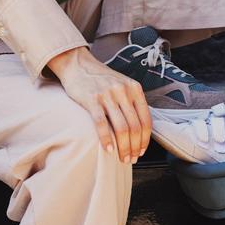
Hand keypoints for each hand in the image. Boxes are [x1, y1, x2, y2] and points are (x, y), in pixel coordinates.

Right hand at [47, 47, 151, 164]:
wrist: (78, 65)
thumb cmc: (101, 80)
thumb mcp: (123, 85)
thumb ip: (132, 102)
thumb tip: (140, 130)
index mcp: (135, 89)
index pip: (146, 119)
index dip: (145, 139)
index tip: (142, 151)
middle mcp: (124, 91)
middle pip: (135, 126)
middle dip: (135, 147)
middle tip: (131, 159)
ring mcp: (108, 95)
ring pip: (121, 128)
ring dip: (123, 147)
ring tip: (122, 158)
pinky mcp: (91, 99)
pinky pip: (101, 124)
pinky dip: (106, 139)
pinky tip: (108, 149)